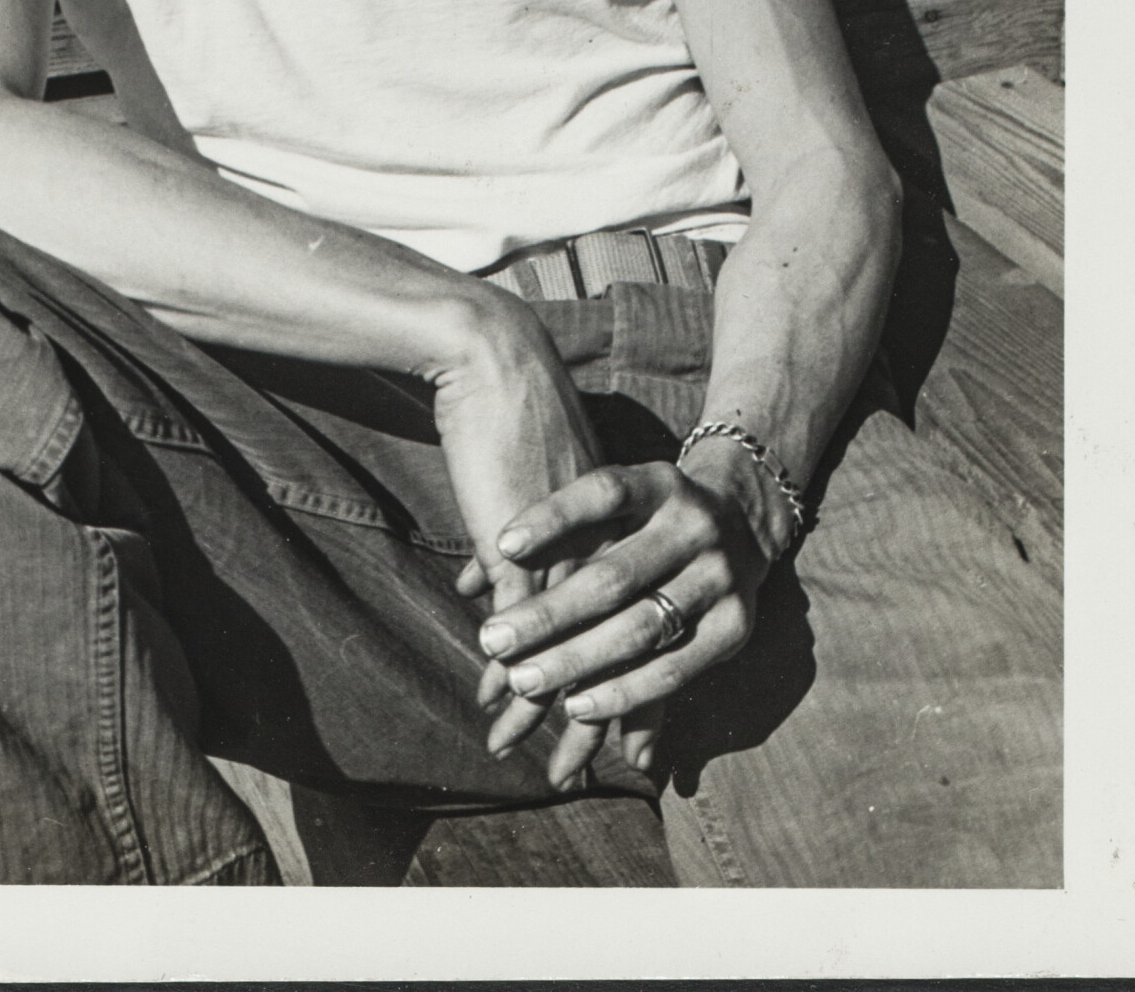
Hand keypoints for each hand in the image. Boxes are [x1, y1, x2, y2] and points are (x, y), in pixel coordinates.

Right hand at [429, 297, 604, 755]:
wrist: (496, 361)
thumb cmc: (523, 419)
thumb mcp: (557, 482)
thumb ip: (568, 535)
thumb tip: (553, 577)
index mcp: (629, 532)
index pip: (639, 627)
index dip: (624, 687)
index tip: (612, 734)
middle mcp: (611, 546)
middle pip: (613, 651)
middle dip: (587, 717)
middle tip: (574, 773)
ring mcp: (571, 548)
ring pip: (570, 648)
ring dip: (543, 704)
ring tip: (524, 751)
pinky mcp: (526, 544)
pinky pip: (522, 622)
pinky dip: (510, 669)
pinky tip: (497, 698)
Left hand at [469, 453, 772, 787]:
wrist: (743, 522)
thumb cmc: (650, 516)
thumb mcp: (622, 500)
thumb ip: (564, 530)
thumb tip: (469, 582)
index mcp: (659, 483)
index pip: (604, 493)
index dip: (553, 517)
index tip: (500, 545)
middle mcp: (694, 525)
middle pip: (613, 577)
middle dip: (547, 616)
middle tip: (491, 641)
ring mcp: (719, 577)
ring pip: (638, 629)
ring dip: (575, 662)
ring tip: (521, 683)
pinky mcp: (736, 626)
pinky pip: (673, 670)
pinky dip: (623, 692)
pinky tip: (577, 705)